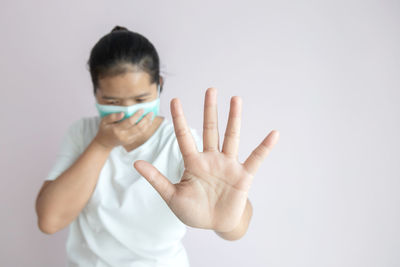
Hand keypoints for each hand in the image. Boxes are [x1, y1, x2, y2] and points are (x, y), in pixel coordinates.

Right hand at [93, 109, 152, 149]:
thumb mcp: (104, 121)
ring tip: (151, 116)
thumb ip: (112, 116)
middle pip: (138, 128)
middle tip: (150, 113)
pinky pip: (140, 134)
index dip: (136, 116)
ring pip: (141, 132)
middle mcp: (123, 136)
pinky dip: (146, 128)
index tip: (142, 110)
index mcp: (116, 130)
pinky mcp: (131, 141)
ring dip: (147, 124)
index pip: (129, 122)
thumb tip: (122, 113)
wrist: (105, 143)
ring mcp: (128, 140)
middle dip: (145, 120)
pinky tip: (148, 122)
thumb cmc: (104, 129)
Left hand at [134, 88, 278, 231]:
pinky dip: (264, 147)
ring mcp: (228, 165)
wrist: (215, 224)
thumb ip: (156, 179)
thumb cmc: (193, 211)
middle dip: (209, 110)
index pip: (185, 137)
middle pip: (210, 130)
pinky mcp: (243, 176)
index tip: (174, 100)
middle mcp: (211, 159)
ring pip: (231, 137)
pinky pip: (255, 158)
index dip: (180, 119)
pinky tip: (274, 134)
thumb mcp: (172, 196)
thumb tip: (135, 163)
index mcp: (193, 163)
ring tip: (236, 99)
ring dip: (234, 119)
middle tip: (210, 89)